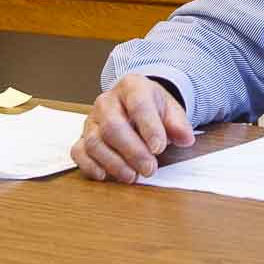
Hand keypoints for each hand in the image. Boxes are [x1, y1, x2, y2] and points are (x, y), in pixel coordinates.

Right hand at [72, 76, 195, 181]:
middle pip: (113, 126)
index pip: (138, 105)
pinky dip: (89, 166)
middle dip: (132, 151)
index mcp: (132, 87)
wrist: (135, 103)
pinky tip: (104, 175)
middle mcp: (107, 101)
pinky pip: (78, 151)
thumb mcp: (171, 109)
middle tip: (149, 169)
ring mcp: (92, 119)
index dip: (149, 128)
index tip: (159, 148)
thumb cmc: (152, 108)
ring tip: (132, 176)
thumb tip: (185, 139)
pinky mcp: (82, 136)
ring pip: (94, 142)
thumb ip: (179, 124)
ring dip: (114, 163)